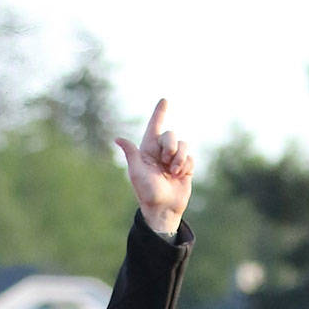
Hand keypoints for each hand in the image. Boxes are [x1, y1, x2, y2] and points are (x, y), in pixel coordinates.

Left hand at [115, 99, 192, 235]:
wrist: (163, 209)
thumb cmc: (146, 192)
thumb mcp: (136, 172)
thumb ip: (131, 153)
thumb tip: (117, 138)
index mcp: (147, 150)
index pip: (154, 127)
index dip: (159, 113)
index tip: (164, 100)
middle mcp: (161, 152)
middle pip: (171, 134)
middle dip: (169, 146)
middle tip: (165, 161)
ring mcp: (174, 159)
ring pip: (183, 144)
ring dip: (179, 158)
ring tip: (173, 172)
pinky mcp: (185, 167)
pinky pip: (190, 157)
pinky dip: (186, 166)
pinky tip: (180, 176)